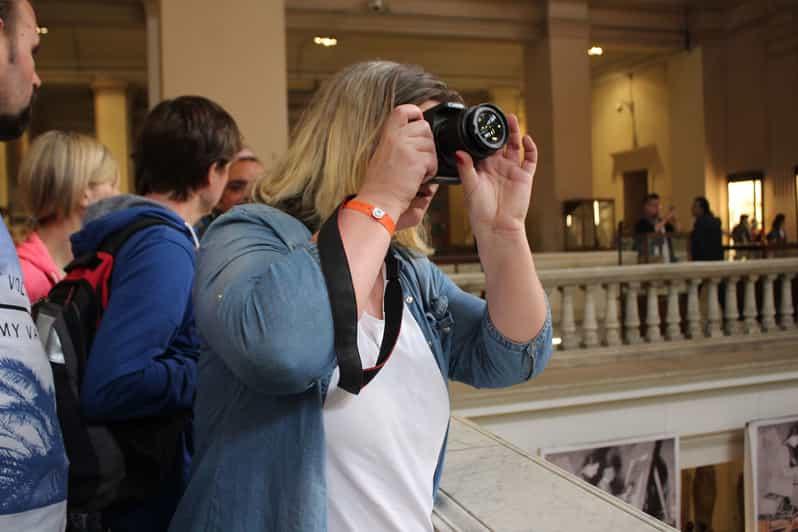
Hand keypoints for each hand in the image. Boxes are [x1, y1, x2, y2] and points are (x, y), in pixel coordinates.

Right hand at [357, 105, 436, 221]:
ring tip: (415, 173)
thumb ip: (396, 143)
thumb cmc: (379, 185)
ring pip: (431, 145)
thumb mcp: (382, 156)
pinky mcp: (416, 161)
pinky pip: (433, 160)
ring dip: (428, 160)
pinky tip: (418, 180)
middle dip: (426, 143)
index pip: (402, 111)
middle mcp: (396, 138)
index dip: (415, 112)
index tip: (419, 121)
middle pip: (424, 127)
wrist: (378, 202)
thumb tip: (413, 136)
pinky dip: (430, 172)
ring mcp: (406, 148)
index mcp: (386, 136)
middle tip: (417, 160)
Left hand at [456, 114, 535, 240]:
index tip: (479, 122)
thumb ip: (465, 168)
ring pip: (515, 146)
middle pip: (499, 143)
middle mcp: (497, 167)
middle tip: (495, 116)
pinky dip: (530, 148)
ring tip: (510, 119)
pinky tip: (527, 139)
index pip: (482, 147)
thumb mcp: (470, 187)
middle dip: (498, 130)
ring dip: (514, 133)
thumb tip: (458, 152)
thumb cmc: (481, 212)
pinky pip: (530, 159)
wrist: (498, 226)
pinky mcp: (524, 177)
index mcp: (482, 169)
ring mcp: (512, 171)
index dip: (482, 135)